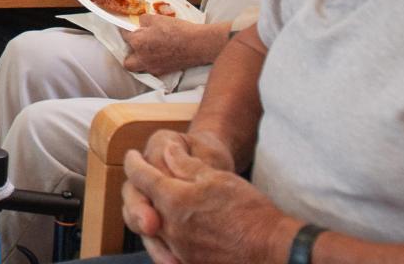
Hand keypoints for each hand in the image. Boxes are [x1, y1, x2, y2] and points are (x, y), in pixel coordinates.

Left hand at [122, 17, 227, 75]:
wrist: (197, 44)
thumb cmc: (178, 30)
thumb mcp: (158, 18)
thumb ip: (144, 20)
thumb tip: (140, 23)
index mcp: (138, 42)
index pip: (124, 36)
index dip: (126, 30)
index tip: (128, 29)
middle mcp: (142, 58)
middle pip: (127, 61)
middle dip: (128, 53)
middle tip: (135, 44)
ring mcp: (152, 67)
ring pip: (138, 68)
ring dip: (138, 61)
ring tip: (145, 52)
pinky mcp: (163, 72)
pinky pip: (151, 70)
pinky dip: (151, 64)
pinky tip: (157, 57)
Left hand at [122, 134, 290, 263]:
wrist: (272, 249)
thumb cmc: (249, 210)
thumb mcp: (217, 177)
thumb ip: (186, 164)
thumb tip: (167, 151)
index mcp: (175, 200)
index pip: (142, 177)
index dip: (134, 163)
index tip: (132, 156)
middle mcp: (171, 228)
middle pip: (140, 206)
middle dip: (137, 192)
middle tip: (140, 182)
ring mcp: (179, 249)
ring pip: (151, 230)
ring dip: (149, 215)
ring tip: (153, 206)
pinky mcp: (190, 263)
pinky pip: (167, 249)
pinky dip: (163, 238)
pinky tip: (171, 232)